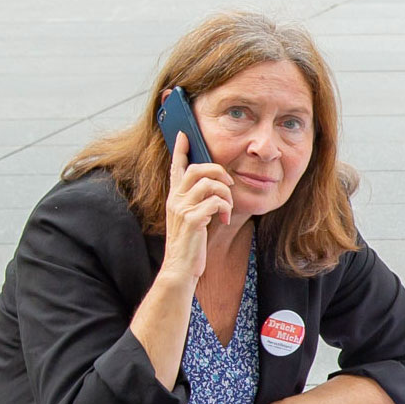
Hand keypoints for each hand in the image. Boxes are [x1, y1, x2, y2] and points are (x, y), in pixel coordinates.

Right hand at [159, 132, 234, 287]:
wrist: (180, 268)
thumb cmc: (190, 245)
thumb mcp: (191, 219)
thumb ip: (197, 202)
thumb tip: (215, 187)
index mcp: (174, 197)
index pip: (176, 167)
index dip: (180, 149)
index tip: (184, 134)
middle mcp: (175, 200)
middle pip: (197, 169)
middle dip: (218, 171)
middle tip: (230, 184)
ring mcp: (182, 209)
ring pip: (210, 184)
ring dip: (225, 194)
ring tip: (227, 208)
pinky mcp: (192, 220)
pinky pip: (215, 203)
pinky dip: (225, 210)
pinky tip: (223, 221)